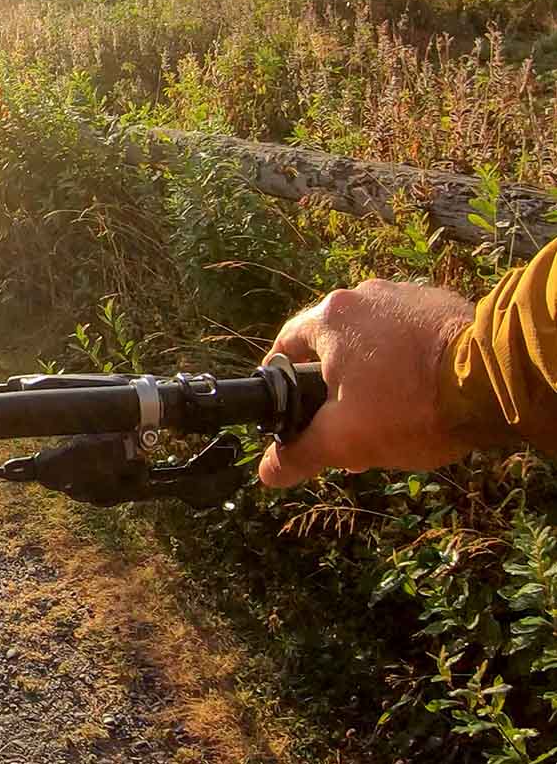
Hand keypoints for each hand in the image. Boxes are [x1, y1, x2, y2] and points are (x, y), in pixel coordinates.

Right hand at [258, 279, 476, 487]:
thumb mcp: (347, 440)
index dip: (283, 382)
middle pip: (331, 344)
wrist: (497, 380)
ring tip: (390, 409)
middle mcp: (363, 295)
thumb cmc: (413, 406)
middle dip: (335, 384)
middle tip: (347, 422)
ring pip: (372, 337)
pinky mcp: (441, 302)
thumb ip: (301, 454)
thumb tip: (269, 471)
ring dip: (372, 370)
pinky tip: (421, 388)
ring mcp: (405, 295)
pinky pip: (409, 331)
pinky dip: (407, 356)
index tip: (292, 409)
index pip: (285, 346)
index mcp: (329, 319)